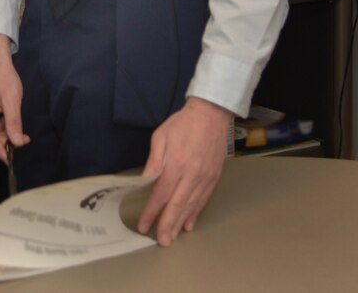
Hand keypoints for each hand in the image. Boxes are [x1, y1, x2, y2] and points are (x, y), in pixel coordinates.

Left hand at [137, 97, 231, 245]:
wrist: (211, 116)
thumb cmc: (182, 124)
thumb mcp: (160, 137)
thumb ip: (154, 161)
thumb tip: (145, 180)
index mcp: (176, 164)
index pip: (161, 194)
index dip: (151, 212)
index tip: (144, 225)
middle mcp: (192, 175)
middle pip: (177, 205)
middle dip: (167, 225)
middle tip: (161, 242)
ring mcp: (205, 178)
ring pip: (191, 206)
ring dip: (180, 223)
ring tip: (172, 237)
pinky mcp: (213, 178)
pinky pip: (203, 200)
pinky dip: (195, 213)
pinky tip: (188, 224)